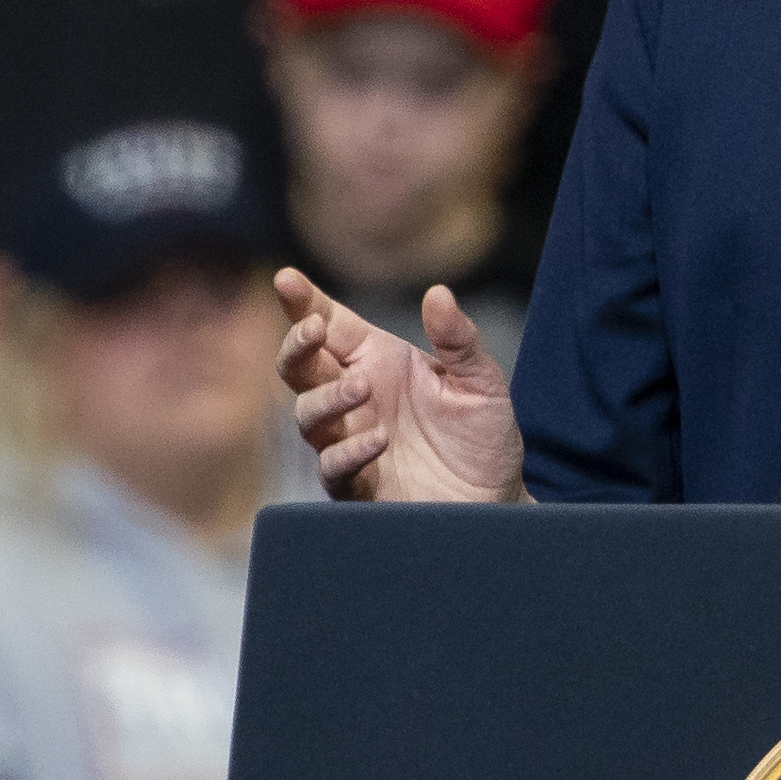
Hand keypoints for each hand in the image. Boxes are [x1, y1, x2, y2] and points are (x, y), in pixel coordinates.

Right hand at [277, 268, 525, 502]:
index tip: (285, 278)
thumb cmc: (483, 436)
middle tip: (313, 331)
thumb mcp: (482, 382)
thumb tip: (438, 293)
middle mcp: (357, 398)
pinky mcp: (357, 484)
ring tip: (361, 388)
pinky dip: (348, 451)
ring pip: (308, 414)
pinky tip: (377, 440)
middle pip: (301, 367)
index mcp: (380, 362)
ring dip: (327, 398)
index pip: (331, 325)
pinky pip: (332, 466)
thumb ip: (459, 340)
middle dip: (296, 345)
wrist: (495, 501)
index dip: (303, 302)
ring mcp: (351, 440)